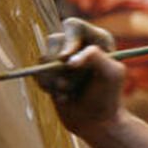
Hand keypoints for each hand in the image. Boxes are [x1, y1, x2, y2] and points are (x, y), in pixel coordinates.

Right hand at [36, 17, 124, 135]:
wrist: (95, 122)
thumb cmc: (108, 97)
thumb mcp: (111, 74)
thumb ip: (95, 57)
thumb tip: (69, 59)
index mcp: (97, 39)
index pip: (73, 26)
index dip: (68, 40)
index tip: (69, 60)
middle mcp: (78, 45)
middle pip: (54, 41)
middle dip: (62, 66)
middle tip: (73, 84)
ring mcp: (61, 58)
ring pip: (43, 58)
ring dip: (54, 78)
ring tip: (69, 91)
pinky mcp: (49, 73)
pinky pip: (36, 72)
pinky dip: (46, 85)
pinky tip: (62, 96)